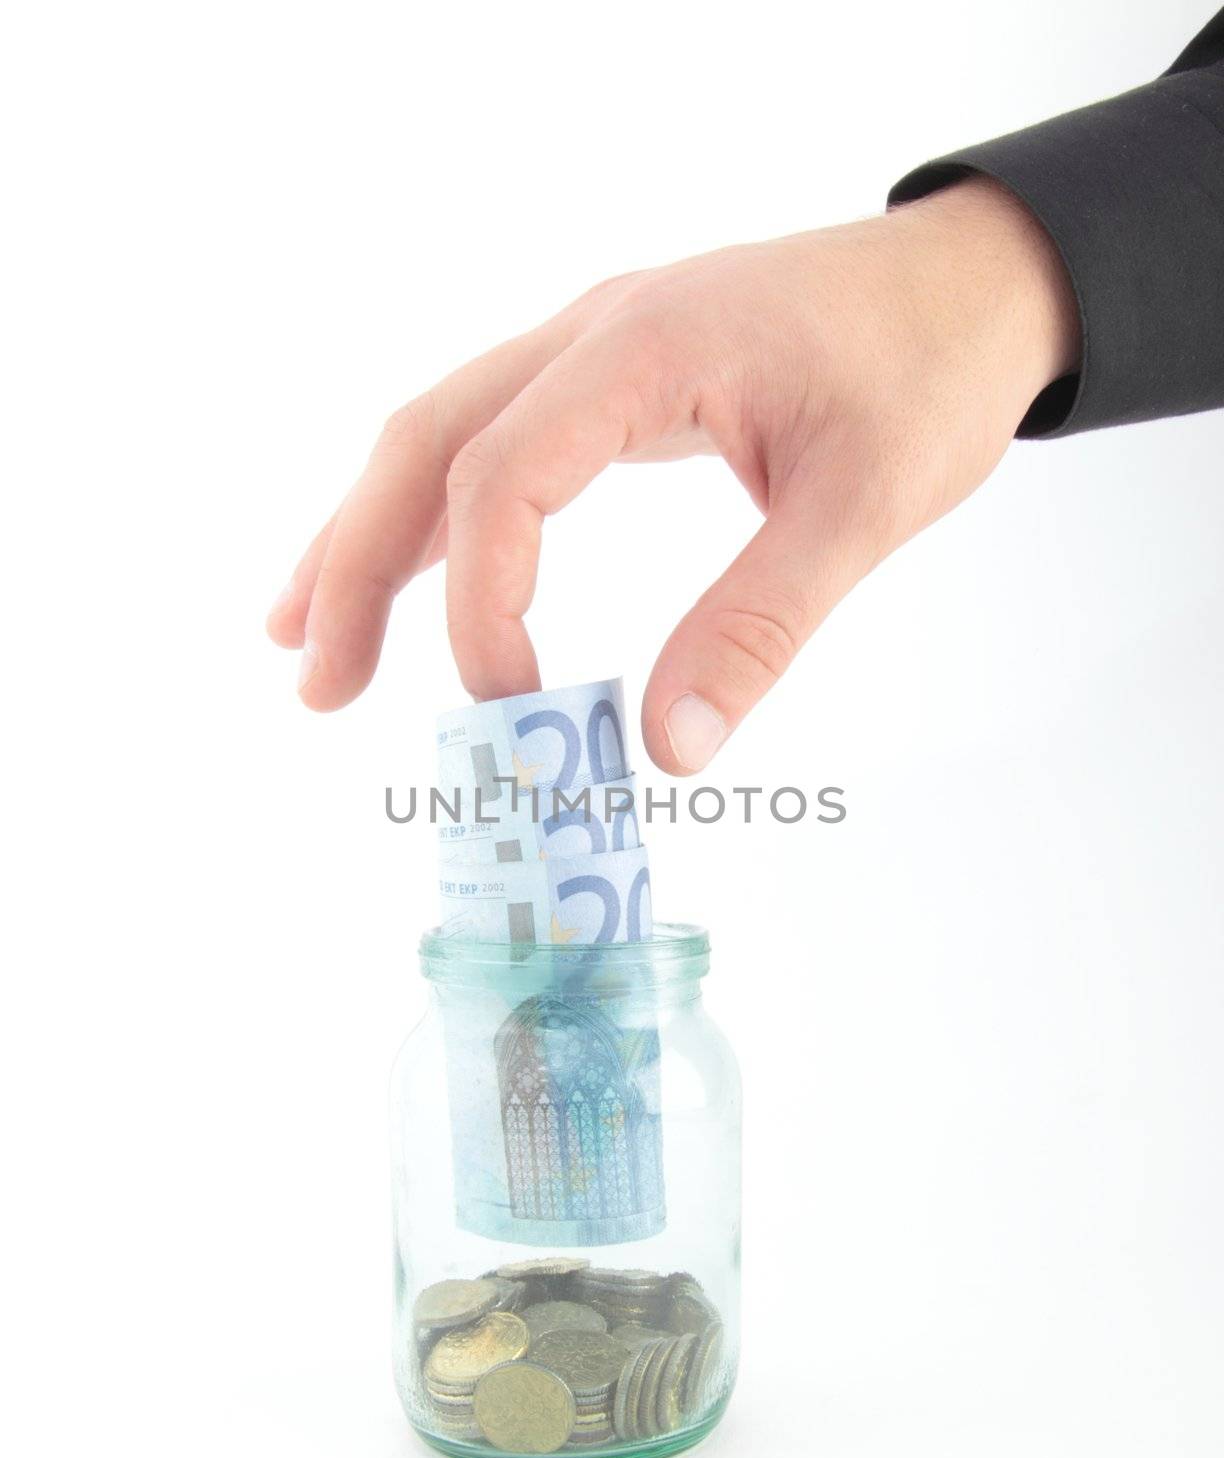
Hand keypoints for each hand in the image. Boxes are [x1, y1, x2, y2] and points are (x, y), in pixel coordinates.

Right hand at [267, 177, 1078, 773]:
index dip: (482, 605)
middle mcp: (593, 335)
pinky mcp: (608, 377)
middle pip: (428, 444)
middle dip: (356, 567)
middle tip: (317, 683)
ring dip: (367, 538)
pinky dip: (430, 512)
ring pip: (439, 434)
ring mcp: (593, 349)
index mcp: (646, 350)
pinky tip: (395, 572)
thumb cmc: (928, 373)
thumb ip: (759, 625)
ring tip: (307, 643)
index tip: (512, 708)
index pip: (505, 478)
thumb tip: (665, 751)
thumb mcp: (863, 508)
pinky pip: (489, 436)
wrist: (971, 284)